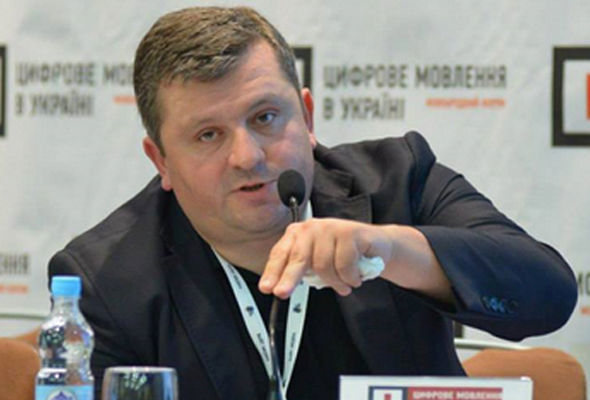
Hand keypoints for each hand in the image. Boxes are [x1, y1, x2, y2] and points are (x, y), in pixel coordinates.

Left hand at [258, 218, 392, 297]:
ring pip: (323, 265)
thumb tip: (284, 286)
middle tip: (282, 293)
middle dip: (289, 278)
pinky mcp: (350, 232)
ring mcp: (331, 228)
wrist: (375, 245)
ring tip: (343, 283)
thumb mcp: (317, 262)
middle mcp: (312, 228)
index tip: (267, 288)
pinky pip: (345, 264)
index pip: (281, 253)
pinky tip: (355, 276)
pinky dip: (350, 277)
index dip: (273, 272)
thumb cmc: (343, 254)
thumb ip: (303, 271)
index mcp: (298, 234)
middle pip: (298, 257)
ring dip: (335, 282)